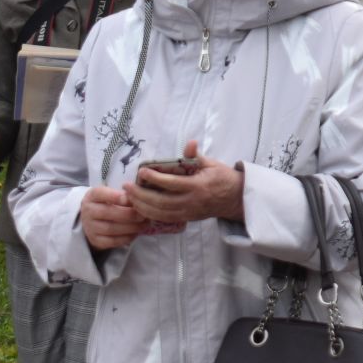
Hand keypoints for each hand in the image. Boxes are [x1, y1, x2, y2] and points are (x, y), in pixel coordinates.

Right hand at [81, 185, 147, 249]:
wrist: (93, 220)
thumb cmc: (107, 203)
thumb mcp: (111, 194)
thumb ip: (122, 194)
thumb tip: (138, 198)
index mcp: (92, 196)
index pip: (100, 194)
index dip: (115, 196)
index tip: (130, 197)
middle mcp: (88, 211)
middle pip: (108, 212)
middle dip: (129, 214)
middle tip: (144, 214)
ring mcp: (90, 227)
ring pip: (111, 228)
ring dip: (131, 227)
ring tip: (145, 224)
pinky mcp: (96, 240)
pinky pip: (112, 241)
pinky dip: (127, 237)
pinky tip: (137, 232)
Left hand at [125, 140, 245, 225]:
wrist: (235, 199)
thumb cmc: (223, 178)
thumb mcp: (212, 164)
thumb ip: (196, 156)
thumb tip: (190, 143)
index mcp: (198, 186)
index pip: (172, 183)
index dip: (155, 178)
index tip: (141, 172)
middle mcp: (191, 202)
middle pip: (161, 202)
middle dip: (141, 195)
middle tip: (127, 186)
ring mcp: (188, 212)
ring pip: (160, 213)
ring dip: (142, 206)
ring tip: (129, 197)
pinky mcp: (186, 219)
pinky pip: (164, 218)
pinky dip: (150, 214)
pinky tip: (140, 208)